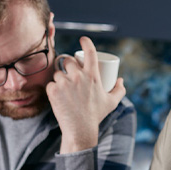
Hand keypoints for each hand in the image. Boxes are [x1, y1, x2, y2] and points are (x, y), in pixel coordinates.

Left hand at [47, 36, 125, 153]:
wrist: (80, 130)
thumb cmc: (96, 116)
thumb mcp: (111, 102)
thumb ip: (119, 90)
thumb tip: (120, 80)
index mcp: (93, 75)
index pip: (90, 52)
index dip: (86, 42)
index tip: (83, 39)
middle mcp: (78, 76)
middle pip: (68, 61)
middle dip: (68, 65)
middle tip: (69, 75)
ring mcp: (65, 83)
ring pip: (58, 73)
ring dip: (59, 78)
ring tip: (64, 88)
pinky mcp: (53, 91)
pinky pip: (50, 84)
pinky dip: (53, 89)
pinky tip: (57, 95)